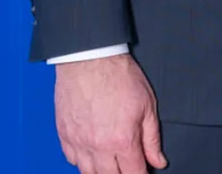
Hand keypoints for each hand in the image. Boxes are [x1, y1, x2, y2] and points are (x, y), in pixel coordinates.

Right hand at [54, 53, 165, 172]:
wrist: (89, 58)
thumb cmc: (118, 76)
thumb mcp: (147, 106)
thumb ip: (151, 139)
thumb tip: (158, 161)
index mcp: (122, 140)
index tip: (143, 172)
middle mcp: (98, 146)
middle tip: (127, 166)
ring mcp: (78, 142)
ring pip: (87, 173)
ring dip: (101, 172)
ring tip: (110, 164)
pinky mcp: (64, 134)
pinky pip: (71, 159)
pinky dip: (82, 161)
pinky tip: (91, 153)